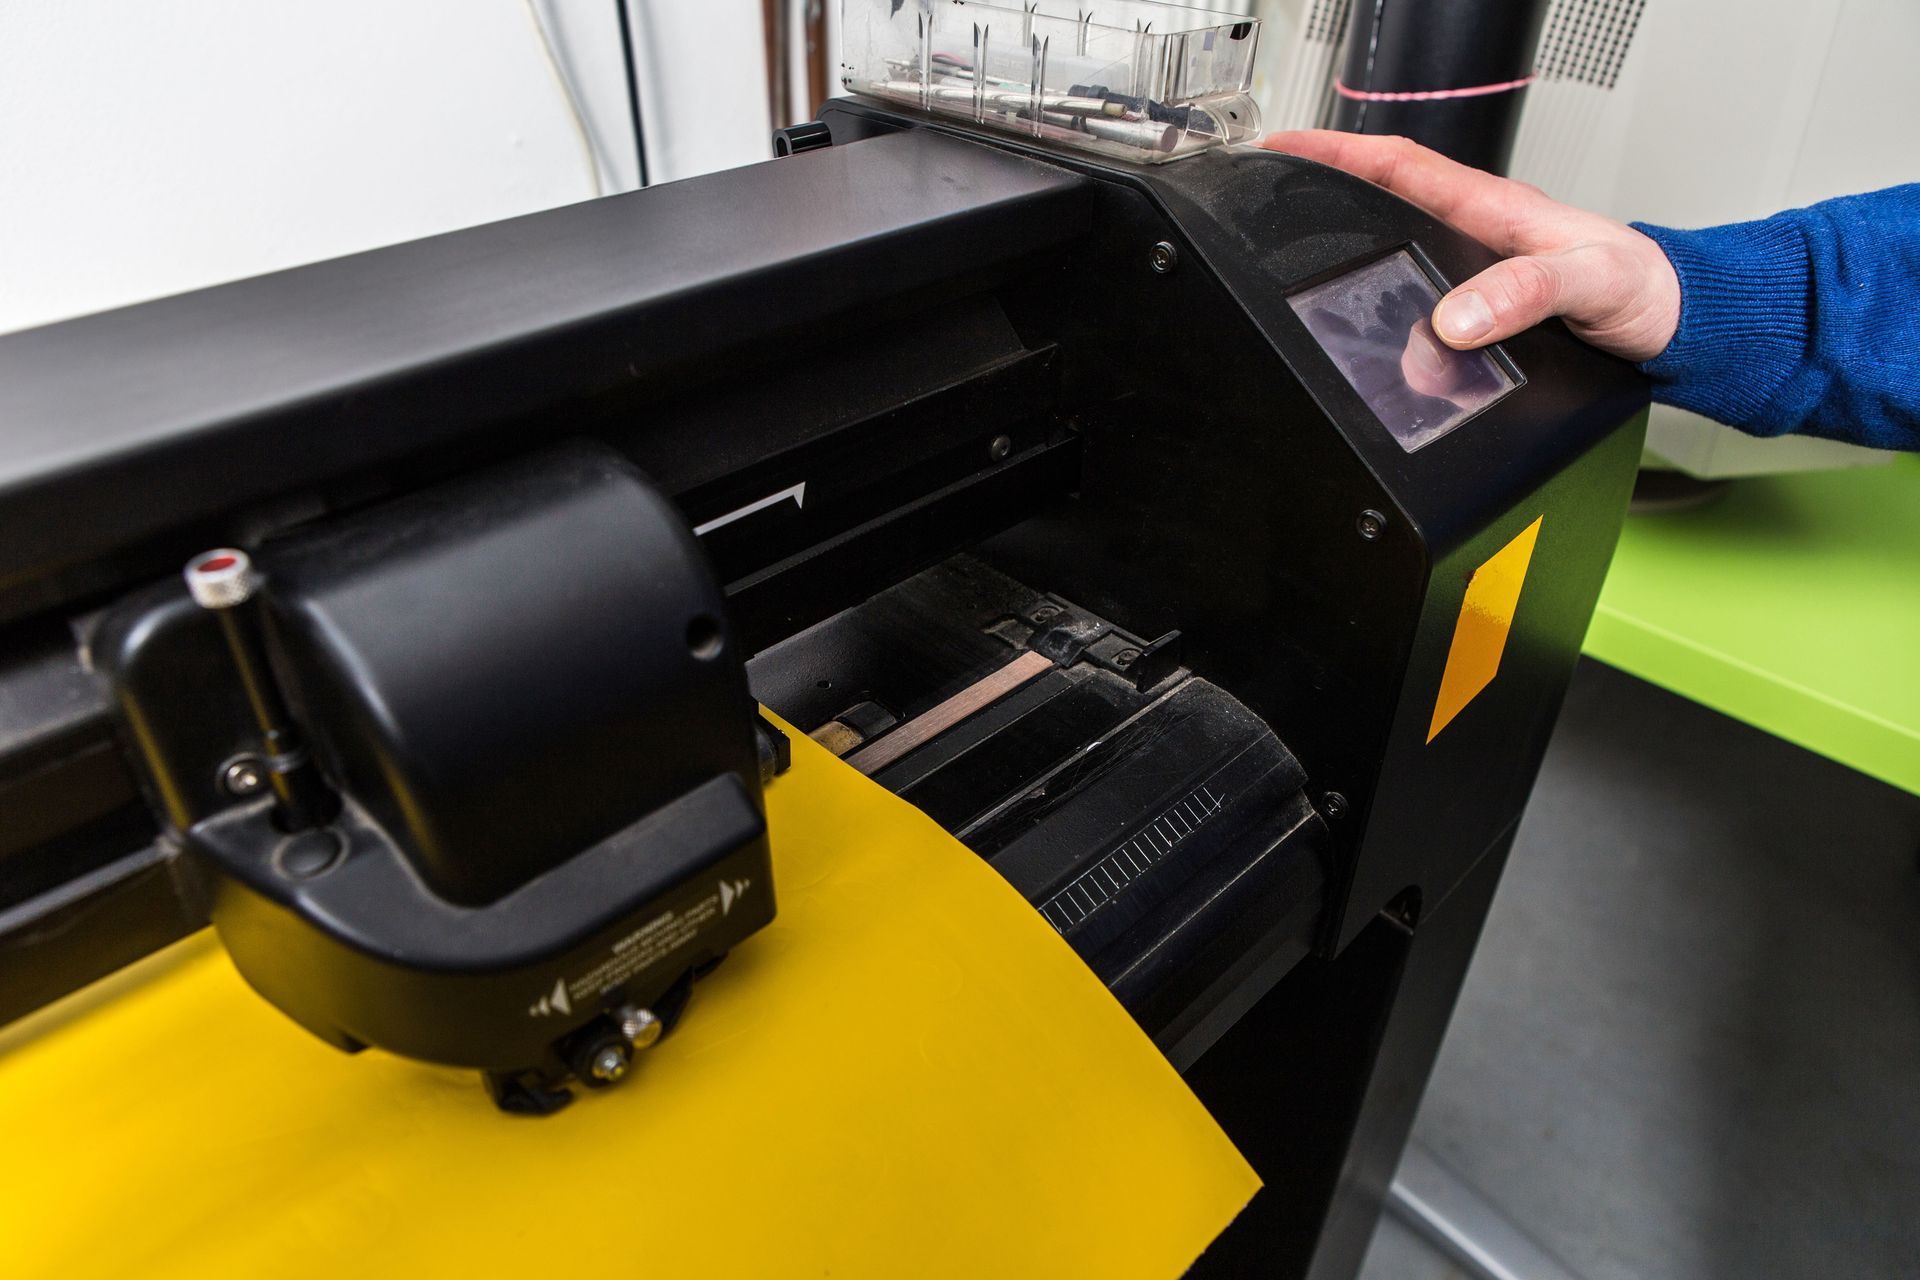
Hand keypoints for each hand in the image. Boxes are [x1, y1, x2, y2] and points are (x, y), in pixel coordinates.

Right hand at [1261, 130, 1680, 362]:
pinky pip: (1427, 310)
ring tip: (1313, 270)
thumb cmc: (1646, 291)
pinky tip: (1384, 337)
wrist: (1682, 326)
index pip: (1400, 166)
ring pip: (1403, 260)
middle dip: (1326, 200)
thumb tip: (1453, 320)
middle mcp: (1483, 235)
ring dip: (1359, 263)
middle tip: (1273, 203)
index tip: (1285, 150)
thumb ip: (1523, 294)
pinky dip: (1396, 318)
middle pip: (1386, 206)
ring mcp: (1483, 272)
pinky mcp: (1491, 310)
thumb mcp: (1589, 283)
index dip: (1337, 154)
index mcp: (1496, 209)